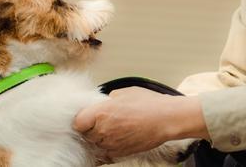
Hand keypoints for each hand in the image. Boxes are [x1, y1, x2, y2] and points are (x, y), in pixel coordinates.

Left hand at [73, 86, 206, 159]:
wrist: (167, 119)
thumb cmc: (150, 104)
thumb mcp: (125, 92)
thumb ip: (109, 99)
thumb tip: (104, 102)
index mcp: (101, 113)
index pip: (77, 122)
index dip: (82, 119)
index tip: (86, 116)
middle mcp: (104, 130)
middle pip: (86, 134)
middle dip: (91, 128)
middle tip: (102, 120)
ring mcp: (112, 144)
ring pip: (96, 144)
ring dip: (100, 138)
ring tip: (113, 128)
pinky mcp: (121, 153)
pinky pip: (106, 153)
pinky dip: (108, 147)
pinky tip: (116, 138)